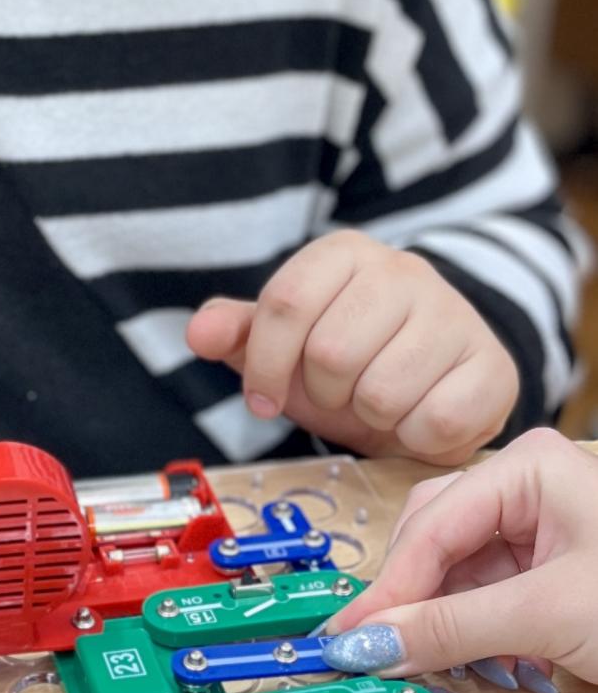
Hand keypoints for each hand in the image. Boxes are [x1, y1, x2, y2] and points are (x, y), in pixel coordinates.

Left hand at [186, 231, 519, 464]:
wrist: (429, 387)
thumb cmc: (348, 364)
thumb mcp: (284, 348)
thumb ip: (239, 335)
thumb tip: (199, 332)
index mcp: (345, 255)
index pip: (286, 303)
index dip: (266, 365)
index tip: (264, 398)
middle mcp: (405, 272)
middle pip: (331, 352)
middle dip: (325, 393)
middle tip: (341, 395)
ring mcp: (455, 317)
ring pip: (382, 391)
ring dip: (370, 417)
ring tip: (380, 404)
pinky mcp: (493, 368)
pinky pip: (434, 421)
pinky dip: (415, 437)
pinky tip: (418, 419)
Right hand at [321, 428, 597, 688]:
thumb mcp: (550, 613)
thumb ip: (454, 629)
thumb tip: (371, 644)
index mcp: (529, 468)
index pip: (429, 528)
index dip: (387, 590)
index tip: (349, 638)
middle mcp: (527, 489)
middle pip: (431, 544)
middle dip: (414, 603)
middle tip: (381, 653)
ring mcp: (538, 530)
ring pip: (455, 577)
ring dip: (447, 626)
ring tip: (451, 664)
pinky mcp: (548, 571)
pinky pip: (485, 598)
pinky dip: (478, 635)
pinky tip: (492, 662)